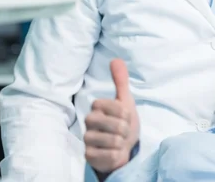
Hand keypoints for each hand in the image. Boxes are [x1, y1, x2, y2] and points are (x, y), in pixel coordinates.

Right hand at [85, 59, 139, 173]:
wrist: (123, 148)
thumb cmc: (123, 123)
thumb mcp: (125, 101)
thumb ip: (121, 80)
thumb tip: (116, 59)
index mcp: (97, 106)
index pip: (118, 108)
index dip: (127, 114)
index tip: (125, 117)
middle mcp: (89, 121)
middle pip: (116, 125)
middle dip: (126, 129)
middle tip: (122, 131)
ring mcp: (87, 139)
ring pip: (113, 140)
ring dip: (121, 143)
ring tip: (118, 142)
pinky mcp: (89, 155)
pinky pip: (110, 155)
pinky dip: (117, 154)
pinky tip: (113, 152)